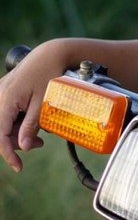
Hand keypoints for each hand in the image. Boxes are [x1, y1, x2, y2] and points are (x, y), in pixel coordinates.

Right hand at [0, 41, 67, 171]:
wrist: (50, 53)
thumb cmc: (49, 74)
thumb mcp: (43, 102)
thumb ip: (31, 125)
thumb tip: (24, 147)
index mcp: (6, 100)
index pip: (0, 135)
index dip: (8, 153)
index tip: (18, 166)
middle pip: (1, 130)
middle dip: (17, 141)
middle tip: (39, 143)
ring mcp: (1, 93)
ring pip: (4, 123)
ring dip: (19, 131)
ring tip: (40, 131)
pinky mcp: (6, 92)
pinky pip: (7, 113)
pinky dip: (18, 121)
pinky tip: (33, 119)